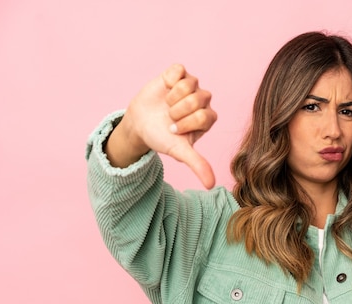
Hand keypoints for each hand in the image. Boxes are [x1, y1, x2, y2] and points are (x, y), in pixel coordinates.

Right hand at [113, 64, 216, 188]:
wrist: (140, 124)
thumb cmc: (162, 137)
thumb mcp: (179, 152)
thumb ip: (197, 165)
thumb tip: (211, 185)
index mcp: (208, 118)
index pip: (205, 116)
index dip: (186, 123)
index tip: (174, 130)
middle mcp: (203, 100)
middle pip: (197, 99)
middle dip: (178, 111)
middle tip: (169, 117)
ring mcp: (191, 85)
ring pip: (189, 84)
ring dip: (172, 98)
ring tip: (166, 105)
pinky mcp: (178, 73)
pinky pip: (178, 70)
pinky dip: (168, 81)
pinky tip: (164, 90)